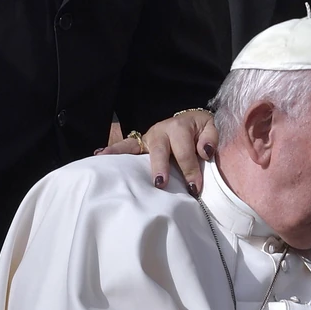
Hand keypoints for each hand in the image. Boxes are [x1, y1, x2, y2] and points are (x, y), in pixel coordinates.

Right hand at [94, 110, 217, 194]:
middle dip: (160, 167)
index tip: (194, 188)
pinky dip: (113, 150)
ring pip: (136, 147)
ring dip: (125, 156)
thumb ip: (211, 138)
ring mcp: (148, 138)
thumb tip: (205, 152)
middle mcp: (161, 130)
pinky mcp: (141, 144)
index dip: (190, 170)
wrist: (191, 121)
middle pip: (159, 150)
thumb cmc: (201, 130)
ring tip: (116, 168)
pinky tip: (99, 155)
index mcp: (180, 127)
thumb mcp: (211, 128)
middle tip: (160, 184)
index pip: (184, 151)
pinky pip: (126, 146)